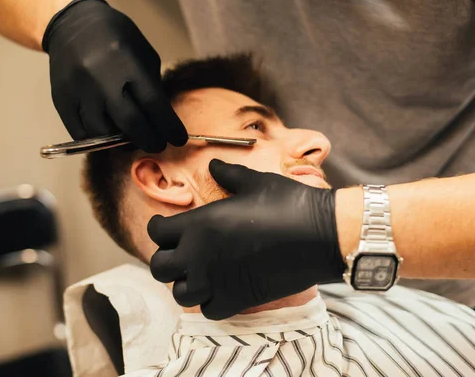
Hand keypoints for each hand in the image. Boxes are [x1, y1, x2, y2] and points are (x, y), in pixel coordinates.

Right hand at [42, 0, 186, 151]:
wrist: (71, 24)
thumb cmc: (116, 40)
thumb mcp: (143, 54)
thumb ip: (152, 87)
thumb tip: (161, 123)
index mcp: (127, 63)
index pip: (153, 104)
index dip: (169, 127)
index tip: (178, 140)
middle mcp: (101, 78)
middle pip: (130, 124)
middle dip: (149, 140)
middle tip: (157, 145)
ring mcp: (78, 91)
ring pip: (103, 134)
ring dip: (121, 143)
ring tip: (131, 137)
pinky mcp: (61, 100)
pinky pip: (81, 134)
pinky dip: (98, 141)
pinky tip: (109, 135)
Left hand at [148, 159, 343, 319]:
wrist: (318, 235)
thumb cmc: (286, 203)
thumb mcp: (254, 182)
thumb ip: (227, 174)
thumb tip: (214, 163)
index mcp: (199, 224)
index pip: (157, 232)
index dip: (159, 228)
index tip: (167, 227)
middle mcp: (200, 255)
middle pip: (160, 267)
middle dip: (166, 259)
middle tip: (180, 252)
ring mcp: (216, 281)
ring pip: (179, 293)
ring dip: (185, 284)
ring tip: (198, 273)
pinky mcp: (236, 299)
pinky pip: (207, 310)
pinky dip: (209, 302)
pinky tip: (220, 289)